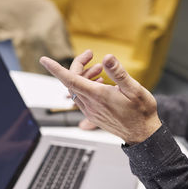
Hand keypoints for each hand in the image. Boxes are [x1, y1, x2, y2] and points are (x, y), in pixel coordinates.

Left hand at [40, 53, 161, 144]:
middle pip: (72, 81)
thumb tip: (107, 57)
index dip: (55, 69)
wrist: (143, 134)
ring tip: (100, 69)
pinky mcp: (93, 115)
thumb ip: (119, 73)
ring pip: (77, 89)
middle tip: (91, 55)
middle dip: (79, 65)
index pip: (70, 79)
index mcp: (98, 96)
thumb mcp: (134, 89)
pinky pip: (82, 98)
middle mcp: (91, 105)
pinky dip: (86, 86)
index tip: (44, 60)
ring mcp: (91, 111)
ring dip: (84, 75)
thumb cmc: (141, 112)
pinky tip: (99, 82)